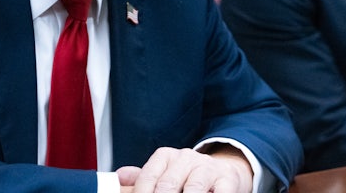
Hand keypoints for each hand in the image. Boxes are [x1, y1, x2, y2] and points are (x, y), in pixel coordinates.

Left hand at [116, 146, 252, 192]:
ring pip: (193, 189)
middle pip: (167, 185)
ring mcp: (207, 168)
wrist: (224, 172)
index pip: (148, 177)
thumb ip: (143, 177)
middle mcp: (186, 158)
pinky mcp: (227, 180)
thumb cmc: (188, 177)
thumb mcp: (164, 174)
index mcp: (166, 156)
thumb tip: (119, 177)